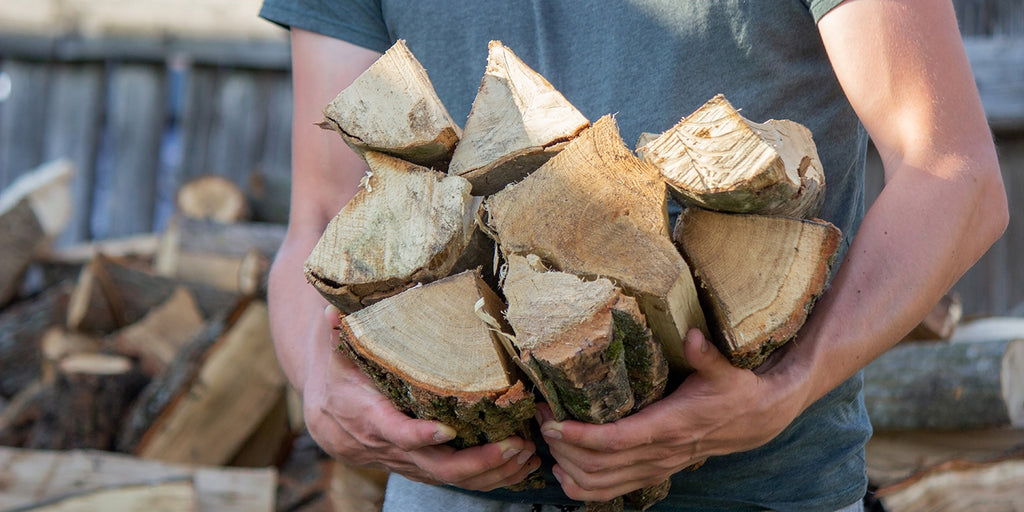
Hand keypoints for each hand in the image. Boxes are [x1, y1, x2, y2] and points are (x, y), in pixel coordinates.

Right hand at [303, 305, 541, 490]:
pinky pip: (455, 482)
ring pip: (450, 479)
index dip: (421, 436)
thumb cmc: (339, 374)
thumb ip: (340, 330)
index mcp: (370, 417)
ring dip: (491, 472)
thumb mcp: (337, 349)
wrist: (327, 416)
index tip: (448, 431)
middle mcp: (390, 447)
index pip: (396, 432)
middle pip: (434, 466)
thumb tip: (334, 306)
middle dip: (477, 461)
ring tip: (526, 453)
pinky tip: (517, 466)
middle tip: (513, 444)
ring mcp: (407, 461)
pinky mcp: (419, 467)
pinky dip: (488, 478)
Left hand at [537, 328, 809, 501]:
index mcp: (669, 426)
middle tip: (541, 418)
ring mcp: (655, 466)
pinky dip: (583, 488)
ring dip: (568, 466)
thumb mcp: (726, 369)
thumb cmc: (735, 390)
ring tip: (547, 439)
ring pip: (601, 483)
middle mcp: (659, 452)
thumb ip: (706, 355)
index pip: (617, 440)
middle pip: (598, 464)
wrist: (756, 420)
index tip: (553, 422)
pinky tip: (564, 473)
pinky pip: (611, 491)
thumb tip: (693, 337)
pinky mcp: (652, 471)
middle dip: (563, 446)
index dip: (581, 436)